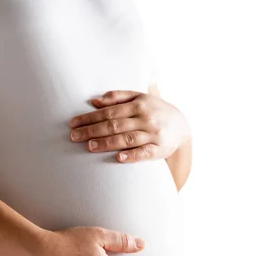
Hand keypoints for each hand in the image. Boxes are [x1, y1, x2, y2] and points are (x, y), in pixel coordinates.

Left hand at [69, 90, 190, 161]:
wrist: (182, 127)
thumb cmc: (155, 111)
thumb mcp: (140, 98)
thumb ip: (118, 97)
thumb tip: (94, 101)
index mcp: (139, 104)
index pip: (110, 112)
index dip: (90, 117)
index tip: (73, 123)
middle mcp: (146, 119)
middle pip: (115, 125)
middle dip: (93, 130)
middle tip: (74, 136)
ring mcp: (153, 135)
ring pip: (127, 139)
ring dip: (107, 143)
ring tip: (89, 146)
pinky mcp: (159, 150)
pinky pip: (144, 153)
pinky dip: (132, 156)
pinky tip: (118, 158)